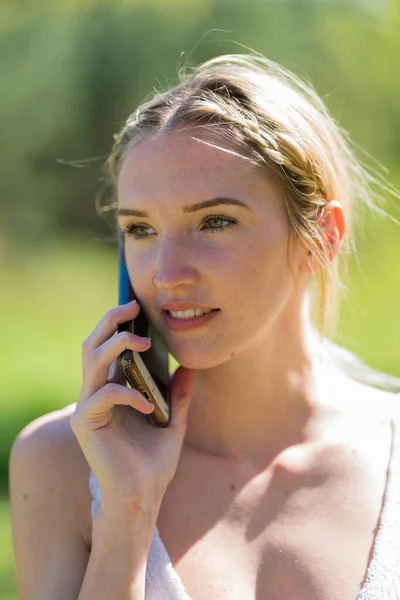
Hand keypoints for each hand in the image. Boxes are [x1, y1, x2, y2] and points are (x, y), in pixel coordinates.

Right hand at [70, 300, 193, 512]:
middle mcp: (95, 394)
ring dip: (117, 345)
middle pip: (92, 345)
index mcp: (112, 390)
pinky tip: (150, 405)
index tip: (136, 304)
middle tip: (132, 305)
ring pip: (92, 361)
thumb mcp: (173, 421)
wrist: (143, 497)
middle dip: (110, 321)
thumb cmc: (154, 462)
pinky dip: (128, 393)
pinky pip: (103, 395)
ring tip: (144, 342)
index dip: (117, 323)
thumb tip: (190, 367)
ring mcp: (87, 408)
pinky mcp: (85, 424)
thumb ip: (179, 395)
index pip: (107, 347)